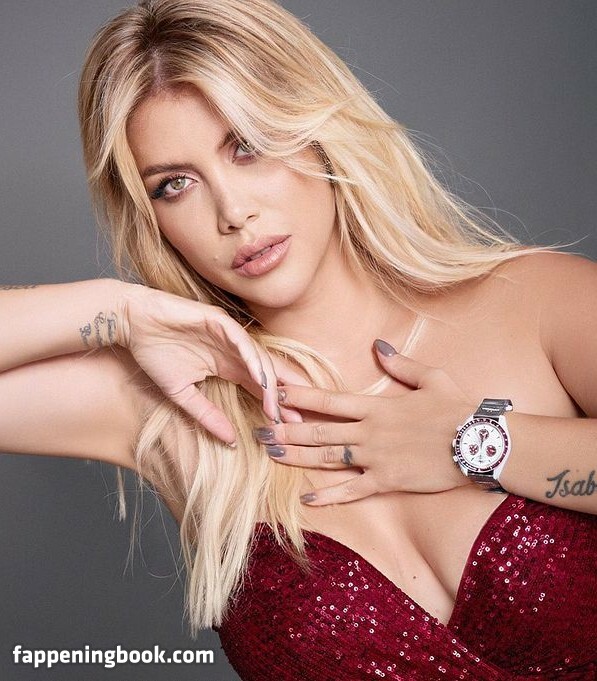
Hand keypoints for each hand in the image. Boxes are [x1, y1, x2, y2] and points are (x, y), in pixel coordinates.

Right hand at [118, 284, 303, 443]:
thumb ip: (206, 415)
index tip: (285, 428)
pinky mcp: (219, 320)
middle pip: (267, 373)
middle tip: (297, 418)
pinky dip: (252, 359)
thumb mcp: (182, 394)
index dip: (273, 406)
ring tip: (278, 406)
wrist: (133, 322)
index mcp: (228, 366)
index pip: (258, 387)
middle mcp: (234, 350)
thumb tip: (230, 441)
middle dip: (283, 396)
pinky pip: (241, 341)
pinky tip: (261, 378)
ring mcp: (229, 334)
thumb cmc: (155, 353)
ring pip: (258, 359)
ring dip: (269, 383)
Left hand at [254, 339, 474, 503]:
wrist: (482, 443)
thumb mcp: (431, 378)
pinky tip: (307, 498)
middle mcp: (369, 431)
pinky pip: (352, 491)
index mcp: (377, 405)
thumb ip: (401, 364)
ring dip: (296, 456)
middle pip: (318, 430)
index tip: (276, 393)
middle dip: (286, 429)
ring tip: (270, 454)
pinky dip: (329, 495)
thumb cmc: (459, 409)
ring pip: (326, 458)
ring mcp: (375, 458)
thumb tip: (378, 346)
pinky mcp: (387, 482)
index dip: (300, 396)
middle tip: (259, 430)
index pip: (329, 399)